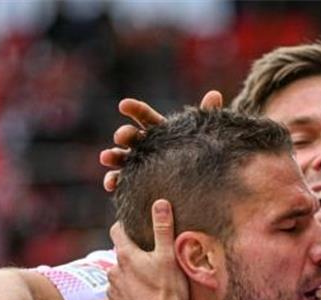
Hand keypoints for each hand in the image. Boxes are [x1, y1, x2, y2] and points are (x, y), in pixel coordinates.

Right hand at [100, 90, 223, 191]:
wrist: (198, 184)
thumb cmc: (198, 155)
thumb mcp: (203, 135)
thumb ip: (207, 115)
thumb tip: (215, 94)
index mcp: (158, 130)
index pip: (143, 115)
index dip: (134, 109)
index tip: (124, 105)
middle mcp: (144, 145)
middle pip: (130, 136)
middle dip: (123, 135)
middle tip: (120, 136)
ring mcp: (136, 164)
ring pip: (120, 157)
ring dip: (112, 156)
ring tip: (105, 157)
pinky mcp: (133, 182)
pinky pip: (120, 180)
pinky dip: (112, 180)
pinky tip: (110, 184)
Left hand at [108, 200, 188, 299]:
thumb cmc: (167, 292)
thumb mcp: (169, 257)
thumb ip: (163, 228)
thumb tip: (160, 203)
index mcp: (125, 256)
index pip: (117, 231)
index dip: (124, 226)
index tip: (132, 226)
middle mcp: (113, 271)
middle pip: (121, 256)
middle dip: (133, 256)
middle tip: (151, 261)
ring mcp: (112, 291)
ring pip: (120, 276)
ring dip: (131, 277)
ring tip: (150, 284)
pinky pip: (120, 295)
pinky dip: (129, 294)